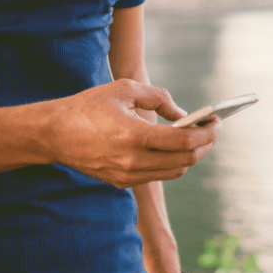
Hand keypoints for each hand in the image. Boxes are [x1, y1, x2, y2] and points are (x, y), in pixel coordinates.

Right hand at [54, 79, 220, 188]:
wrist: (55, 134)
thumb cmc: (89, 106)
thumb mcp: (125, 89)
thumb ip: (159, 98)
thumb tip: (183, 115)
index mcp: (134, 136)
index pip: (184, 142)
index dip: (207, 133)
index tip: (217, 123)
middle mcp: (133, 161)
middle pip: (185, 161)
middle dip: (204, 145)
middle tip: (211, 130)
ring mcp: (127, 176)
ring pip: (173, 171)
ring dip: (190, 156)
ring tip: (196, 138)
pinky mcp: (121, 182)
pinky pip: (156, 175)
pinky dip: (171, 162)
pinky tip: (173, 147)